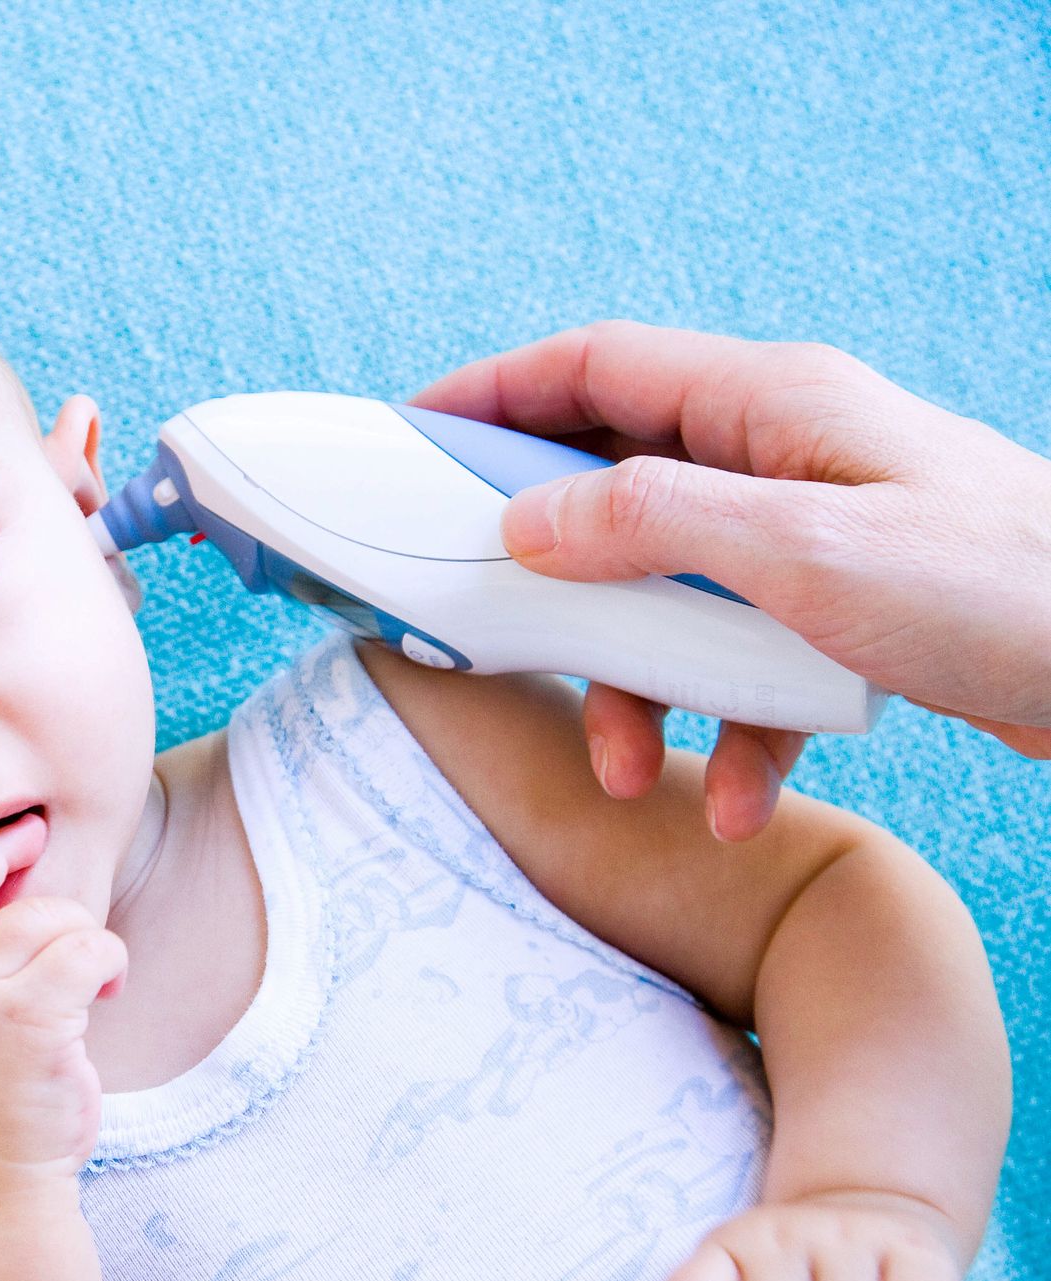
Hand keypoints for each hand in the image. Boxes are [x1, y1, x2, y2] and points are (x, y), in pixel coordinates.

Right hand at [0, 820, 127, 1203]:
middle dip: (28, 870)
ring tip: (96, 979)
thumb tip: (8, 900)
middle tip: (64, 882)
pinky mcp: (28, 1020)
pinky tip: (110, 993)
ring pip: (46, 916)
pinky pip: (87, 951)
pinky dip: (110, 961)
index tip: (21, 837)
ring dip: (83, 937)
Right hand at [410, 319, 1050, 840]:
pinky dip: (725, 725)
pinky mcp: (843, 610)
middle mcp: (782, 455)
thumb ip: (651, 521)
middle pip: (618, 488)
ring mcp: (813, 532)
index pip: (593, 366)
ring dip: (639, 679)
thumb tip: (525, 522)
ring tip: (626, 764)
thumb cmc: (999, 589)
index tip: (408, 437)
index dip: (491, 392)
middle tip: (489, 625)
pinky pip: (745, 659)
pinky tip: (733, 795)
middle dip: (558, 576)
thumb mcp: (800, 551)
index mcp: (768, 403)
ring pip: (673, 591)